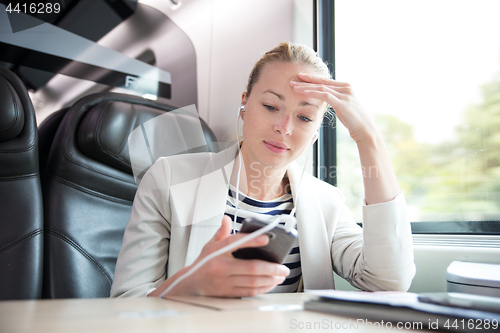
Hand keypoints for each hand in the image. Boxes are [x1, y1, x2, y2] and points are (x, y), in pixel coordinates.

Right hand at [151, 215, 289, 297]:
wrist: (190, 284)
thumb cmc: (203, 264)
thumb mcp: (209, 245)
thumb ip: (221, 232)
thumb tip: (226, 218)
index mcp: (217, 253)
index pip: (235, 243)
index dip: (253, 240)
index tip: (267, 238)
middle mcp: (221, 268)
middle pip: (250, 268)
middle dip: (271, 268)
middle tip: (283, 267)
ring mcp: (225, 282)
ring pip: (252, 282)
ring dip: (270, 279)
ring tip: (280, 275)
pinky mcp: (228, 293)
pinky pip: (249, 292)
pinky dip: (263, 288)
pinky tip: (271, 283)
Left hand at [291, 73, 377, 142]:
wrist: (364, 128)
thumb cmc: (352, 119)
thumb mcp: (342, 105)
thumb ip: (335, 99)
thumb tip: (324, 97)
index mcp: (345, 86)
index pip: (325, 80)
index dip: (312, 78)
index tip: (300, 77)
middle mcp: (346, 87)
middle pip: (322, 82)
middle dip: (306, 81)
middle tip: (293, 80)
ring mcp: (345, 94)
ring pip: (322, 87)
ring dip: (306, 87)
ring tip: (294, 87)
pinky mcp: (342, 102)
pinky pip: (325, 95)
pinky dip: (314, 93)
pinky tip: (304, 93)